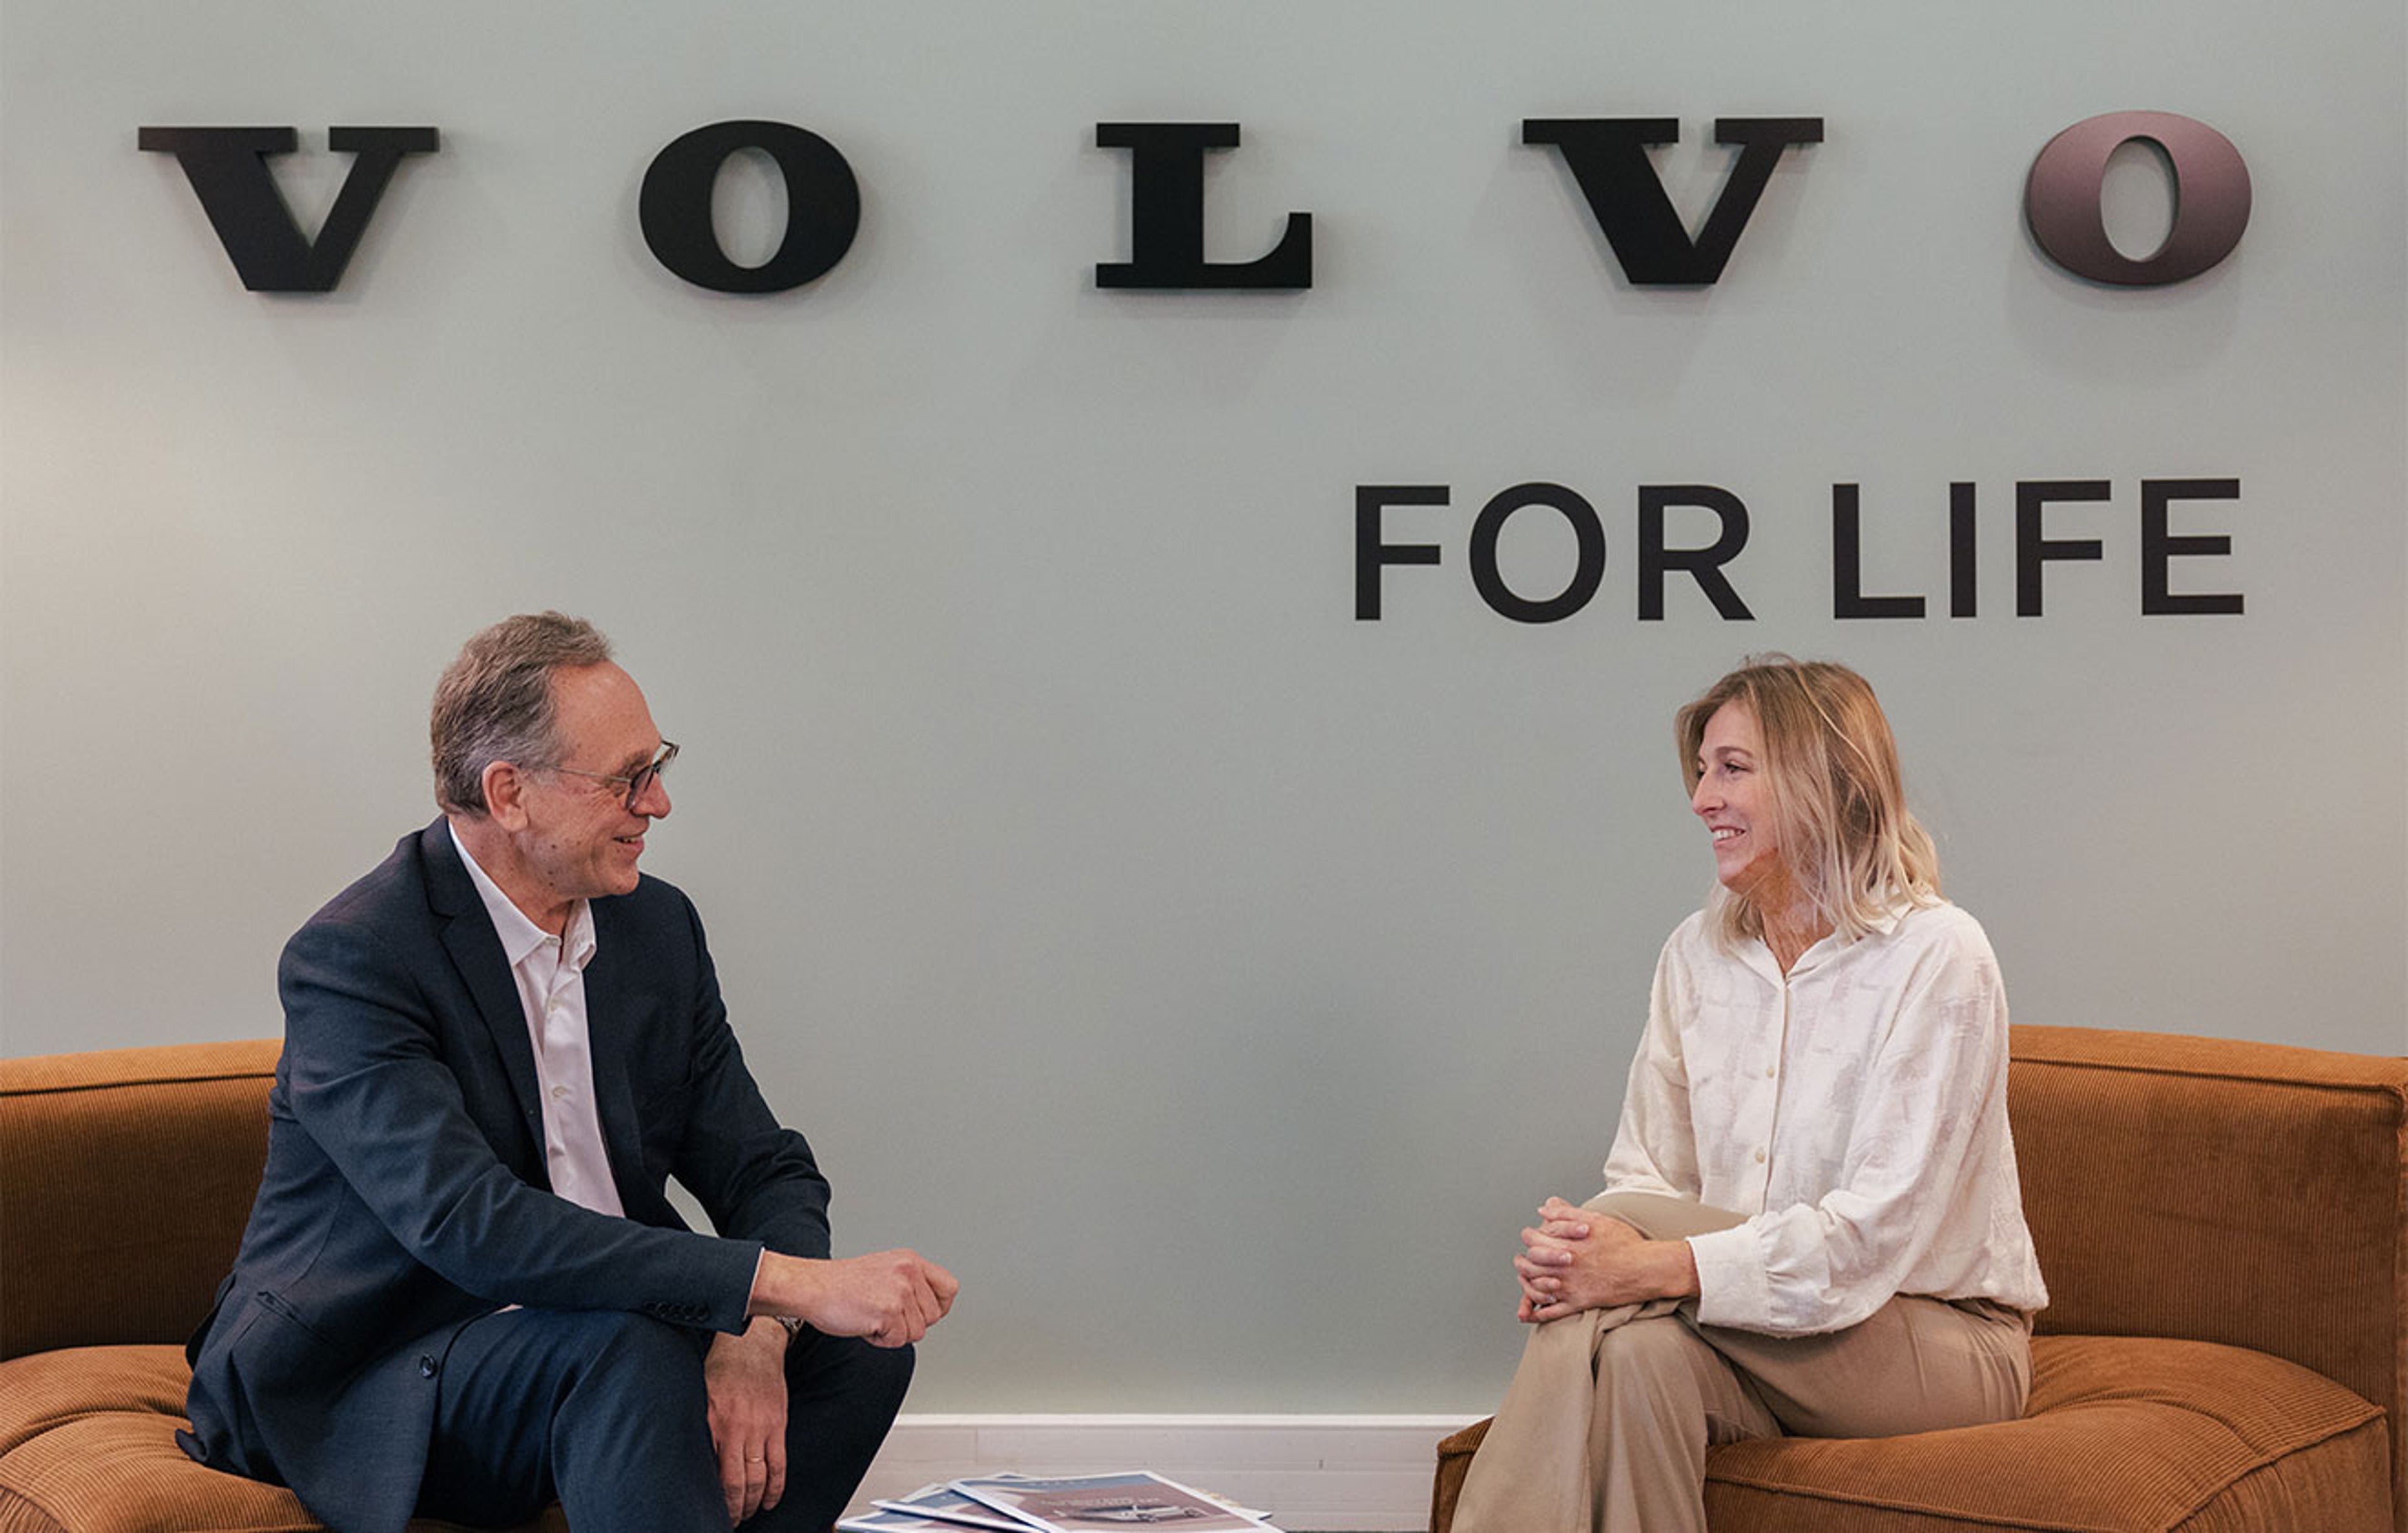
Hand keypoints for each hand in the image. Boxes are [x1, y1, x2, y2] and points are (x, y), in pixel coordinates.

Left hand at [705, 1320, 788, 1523]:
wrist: (754, 1343)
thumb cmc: (723, 1366)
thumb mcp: (699, 1395)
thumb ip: (698, 1427)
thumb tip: (692, 1462)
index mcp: (714, 1421)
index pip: (713, 1473)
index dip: (712, 1499)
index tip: (706, 1512)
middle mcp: (738, 1427)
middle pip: (737, 1482)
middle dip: (733, 1508)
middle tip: (728, 1521)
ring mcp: (762, 1428)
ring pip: (759, 1478)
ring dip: (753, 1503)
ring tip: (746, 1515)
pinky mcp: (779, 1425)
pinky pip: (779, 1464)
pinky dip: (776, 1488)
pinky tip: (770, 1501)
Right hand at [754, 1248, 958, 1346]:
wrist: (811, 1286)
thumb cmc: (842, 1284)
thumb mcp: (885, 1270)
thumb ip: (910, 1284)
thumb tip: (931, 1310)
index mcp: (911, 1261)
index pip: (949, 1288)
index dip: (939, 1307)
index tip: (922, 1313)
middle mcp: (909, 1273)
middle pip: (933, 1317)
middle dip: (910, 1324)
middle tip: (883, 1314)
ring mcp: (900, 1291)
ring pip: (917, 1333)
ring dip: (894, 1333)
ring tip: (871, 1316)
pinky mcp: (888, 1311)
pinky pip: (898, 1341)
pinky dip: (880, 1340)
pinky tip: (864, 1324)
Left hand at [1514, 1197, 1694, 1321]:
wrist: (1647, 1269)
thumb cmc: (1625, 1242)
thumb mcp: (1596, 1220)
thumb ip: (1567, 1214)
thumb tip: (1544, 1208)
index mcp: (1568, 1245)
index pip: (1533, 1240)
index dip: (1528, 1236)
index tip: (1529, 1235)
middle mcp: (1566, 1267)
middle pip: (1530, 1263)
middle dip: (1521, 1260)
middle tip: (1520, 1259)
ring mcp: (1572, 1287)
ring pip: (1536, 1287)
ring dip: (1525, 1282)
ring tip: (1524, 1277)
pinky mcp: (1580, 1303)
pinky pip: (1551, 1312)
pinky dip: (1537, 1312)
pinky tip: (1530, 1310)